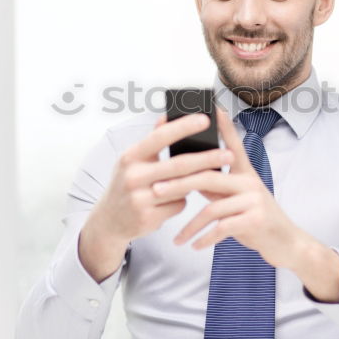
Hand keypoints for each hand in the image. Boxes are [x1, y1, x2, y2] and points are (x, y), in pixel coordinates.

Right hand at [88, 113, 233, 246]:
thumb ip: (151, 142)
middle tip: (229, 153)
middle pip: (178, 165)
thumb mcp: (132, 161)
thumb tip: (167, 116)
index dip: (183, 127)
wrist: (109, 221)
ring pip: (181, 187)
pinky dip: (181, 201)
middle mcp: (132, 176)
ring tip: (199, 178)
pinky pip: (178, 205)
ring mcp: (139, 199)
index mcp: (130, 157)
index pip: (159, 137)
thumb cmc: (128, 184)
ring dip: (193, 183)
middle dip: (207, 159)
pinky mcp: (148, 218)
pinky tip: (170, 202)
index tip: (205, 119)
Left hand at [153, 107, 307, 269]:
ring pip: (212, 207)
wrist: (286, 242)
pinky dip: (205, 238)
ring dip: (190, 225)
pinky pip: (222, 228)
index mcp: (246, 172)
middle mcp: (250, 181)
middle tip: (156, 190)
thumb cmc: (256, 218)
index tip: (211, 108)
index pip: (232, 143)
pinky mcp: (255, 220)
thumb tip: (187, 175)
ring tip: (175, 236)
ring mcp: (254, 200)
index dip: (223, 125)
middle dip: (179, 184)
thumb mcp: (237, 198)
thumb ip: (216, 186)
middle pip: (208, 176)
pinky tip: (194, 245)